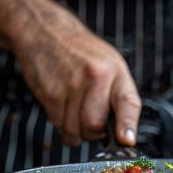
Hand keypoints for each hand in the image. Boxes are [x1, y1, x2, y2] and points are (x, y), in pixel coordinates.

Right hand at [12, 11, 140, 146]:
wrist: (45, 32)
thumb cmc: (82, 53)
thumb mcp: (111, 65)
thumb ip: (119, 97)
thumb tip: (124, 135)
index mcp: (116, 72)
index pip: (127, 102)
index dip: (127, 125)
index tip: (126, 141)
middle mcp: (96, 77)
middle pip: (95, 125)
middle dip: (94, 133)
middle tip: (92, 121)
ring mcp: (71, 85)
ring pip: (75, 130)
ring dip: (76, 131)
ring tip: (76, 111)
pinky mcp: (50, 93)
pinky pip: (59, 126)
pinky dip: (62, 125)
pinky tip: (63, 108)